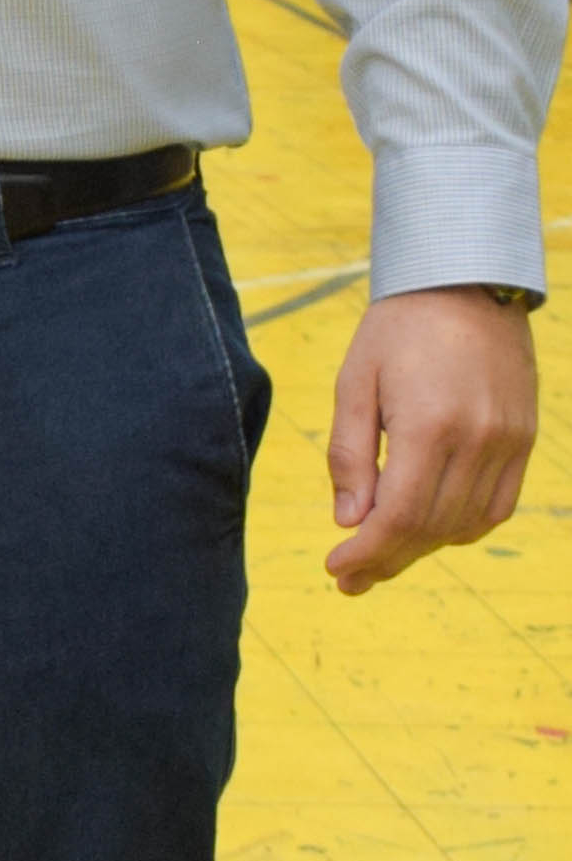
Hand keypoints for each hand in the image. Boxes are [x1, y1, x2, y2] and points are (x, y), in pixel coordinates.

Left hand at [324, 289, 537, 590]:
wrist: (465, 281)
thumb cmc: (398, 328)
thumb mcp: (355, 382)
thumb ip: (350, 455)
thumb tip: (350, 521)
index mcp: (430, 426)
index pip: (400, 516)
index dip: (368, 553)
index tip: (336, 569)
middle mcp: (478, 439)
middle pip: (432, 528)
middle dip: (387, 560)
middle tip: (350, 579)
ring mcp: (509, 441)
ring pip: (466, 523)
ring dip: (422, 548)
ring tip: (382, 555)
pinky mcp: (524, 438)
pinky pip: (497, 506)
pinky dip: (462, 527)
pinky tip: (430, 530)